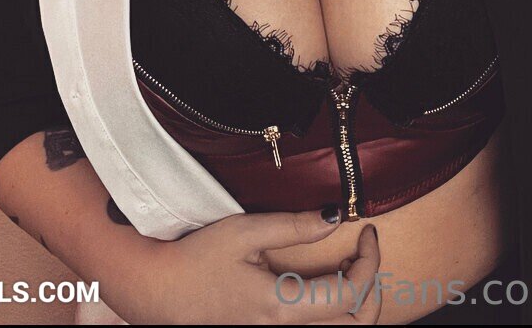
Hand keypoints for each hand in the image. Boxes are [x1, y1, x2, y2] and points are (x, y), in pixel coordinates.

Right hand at [111, 206, 382, 324]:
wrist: (158, 291)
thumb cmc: (195, 259)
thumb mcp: (243, 231)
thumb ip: (292, 225)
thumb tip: (334, 215)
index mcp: (279, 306)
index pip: (350, 294)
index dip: (370, 261)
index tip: (366, 231)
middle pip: (356, 325)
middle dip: (372, 286)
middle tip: (365, 252)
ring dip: (356, 304)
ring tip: (347, 268)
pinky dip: (334, 315)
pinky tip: (324, 289)